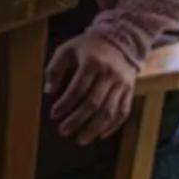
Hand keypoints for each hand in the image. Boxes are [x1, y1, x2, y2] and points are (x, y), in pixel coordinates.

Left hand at [45, 32, 137, 146]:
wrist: (121, 38)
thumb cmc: (89, 46)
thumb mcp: (67, 49)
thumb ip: (55, 68)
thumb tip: (48, 90)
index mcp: (92, 63)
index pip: (77, 89)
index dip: (65, 104)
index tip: (53, 114)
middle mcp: (109, 74)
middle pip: (93, 103)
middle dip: (77, 120)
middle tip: (63, 131)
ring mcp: (122, 84)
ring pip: (109, 111)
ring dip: (94, 128)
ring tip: (81, 140)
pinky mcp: (130, 91)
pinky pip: (123, 112)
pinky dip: (113, 126)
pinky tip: (101, 135)